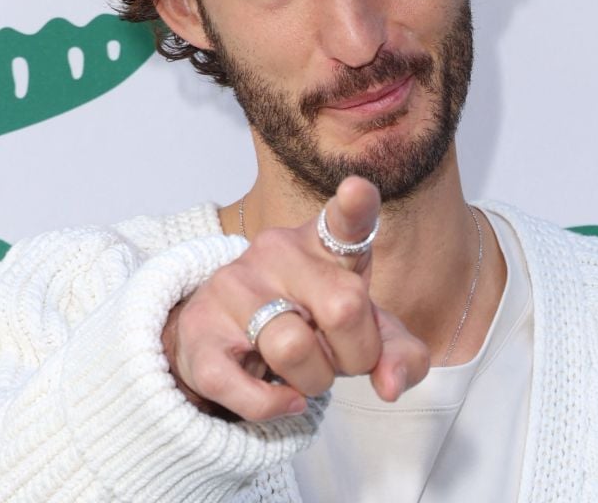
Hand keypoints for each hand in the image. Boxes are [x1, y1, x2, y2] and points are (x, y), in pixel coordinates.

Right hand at [162, 177, 429, 420]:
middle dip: (355, 354)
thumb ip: (398, 354)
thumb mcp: (366, 334)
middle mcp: (276, 251)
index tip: (358, 190)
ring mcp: (232, 286)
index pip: (343, 220)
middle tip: (338, 355)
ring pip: (293, 348)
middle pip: (344, 308)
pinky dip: (272, 406)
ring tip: (303, 370)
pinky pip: (244, 387)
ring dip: (312, 381)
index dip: (354, 206)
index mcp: (323, 243)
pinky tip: (283, 399)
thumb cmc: (311, 326)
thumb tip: (390, 386)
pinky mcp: (199, 330)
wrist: (230, 338)